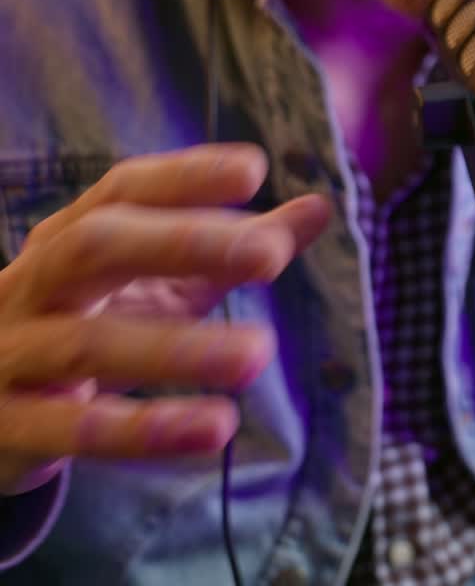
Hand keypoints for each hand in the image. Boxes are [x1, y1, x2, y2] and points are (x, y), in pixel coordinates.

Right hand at [0, 144, 330, 494]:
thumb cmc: (86, 326)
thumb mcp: (159, 284)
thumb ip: (234, 249)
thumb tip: (319, 205)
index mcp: (70, 241)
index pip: (121, 192)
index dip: (184, 177)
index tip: (253, 169)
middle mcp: (33, 286)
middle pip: (95, 247)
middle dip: (182, 244)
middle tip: (271, 256)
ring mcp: (14, 355)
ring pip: (89, 344)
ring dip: (179, 349)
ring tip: (260, 355)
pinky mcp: (11, 428)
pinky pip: (78, 430)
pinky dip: (148, 430)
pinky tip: (217, 428)